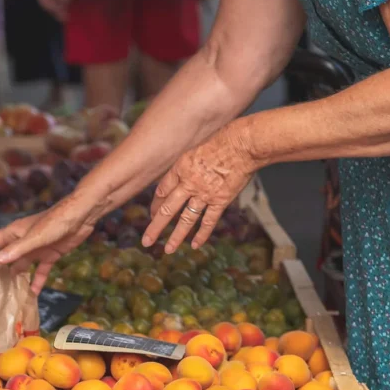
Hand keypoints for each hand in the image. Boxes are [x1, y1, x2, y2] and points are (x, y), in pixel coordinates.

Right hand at [0, 195, 100, 293]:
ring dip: (16, 278)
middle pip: (6, 256)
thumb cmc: (57, 221)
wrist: (82, 215)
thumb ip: (17, 249)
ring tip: (6, 294)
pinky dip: (37, 282)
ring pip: (22, 266)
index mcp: (15, 232)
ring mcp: (37, 248)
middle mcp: (23, 241)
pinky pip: (41, 271)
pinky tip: (32, 294)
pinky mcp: (50, 254)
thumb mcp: (35, 237)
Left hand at [142, 125, 256, 253]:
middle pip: (167, 209)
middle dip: (155, 227)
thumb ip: (188, 164)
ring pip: (185, 219)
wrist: (243, 143)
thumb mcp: (197, 147)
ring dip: (176, 236)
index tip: (153, 213)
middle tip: (147, 241)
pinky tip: (195, 245)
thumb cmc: (223, 140)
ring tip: (168, 250)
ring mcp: (204, 194)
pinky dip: (202, 234)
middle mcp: (188, 183)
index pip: (162, 190)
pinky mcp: (220, 200)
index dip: (156, 204)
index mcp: (180, 168)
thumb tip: (185, 174)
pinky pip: (208, 221)